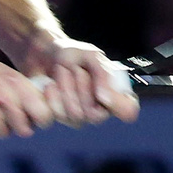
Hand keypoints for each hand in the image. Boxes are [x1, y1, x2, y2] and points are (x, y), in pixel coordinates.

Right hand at [0, 50, 56, 138]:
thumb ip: (17, 85)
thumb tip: (39, 102)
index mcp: (13, 82)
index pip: (43, 113)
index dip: (41, 118)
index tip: (34, 118)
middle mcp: (2, 98)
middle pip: (25, 129)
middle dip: (18, 126)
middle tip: (7, 117)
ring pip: (4, 133)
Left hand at [24, 38, 139, 127]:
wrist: (44, 54)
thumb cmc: (72, 54)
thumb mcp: (90, 55)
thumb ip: (102, 73)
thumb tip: (104, 96)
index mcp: (114, 94)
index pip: (128, 110)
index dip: (118, 105)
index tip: (102, 93)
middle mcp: (100, 109)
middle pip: (95, 115)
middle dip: (82, 87)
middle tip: (76, 69)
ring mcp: (79, 117)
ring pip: (74, 115)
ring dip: (65, 87)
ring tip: (62, 72)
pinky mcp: (59, 118)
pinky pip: (56, 115)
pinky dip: (52, 95)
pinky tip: (50, 84)